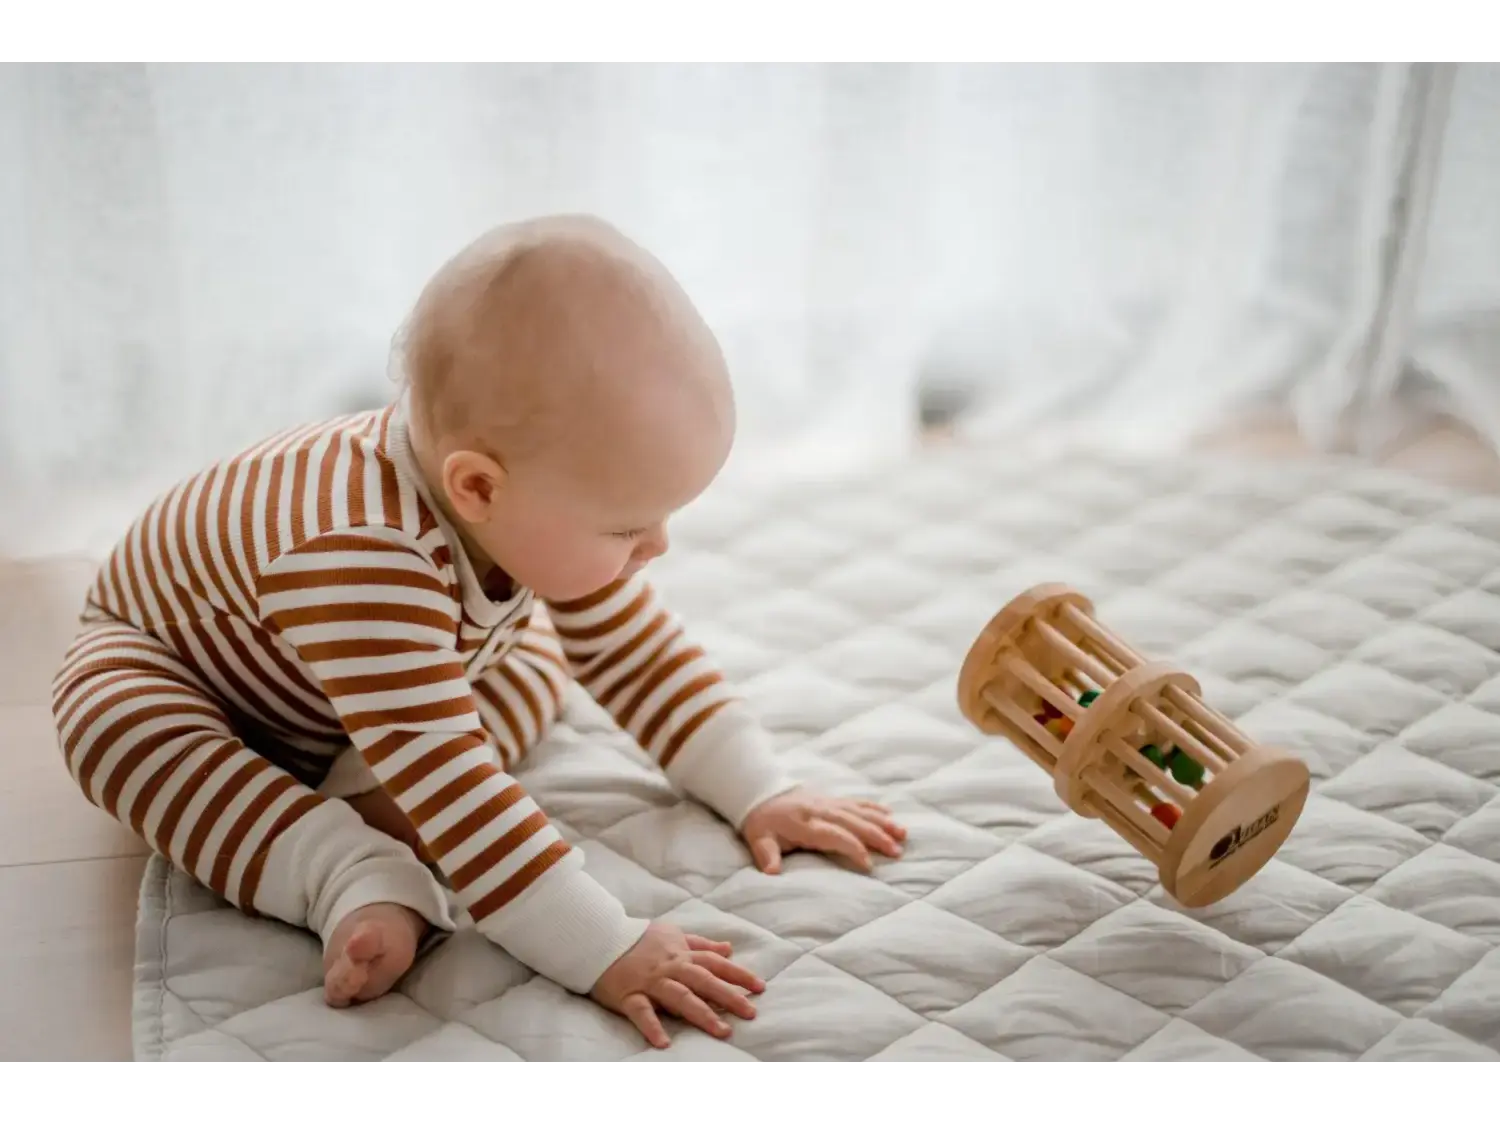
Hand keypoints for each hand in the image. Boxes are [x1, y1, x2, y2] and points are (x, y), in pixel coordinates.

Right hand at [591, 921, 764, 1048]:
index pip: (715, 963)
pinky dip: (652, 1027)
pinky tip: (664, 1043)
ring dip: (702, 1014)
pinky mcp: (628, 995)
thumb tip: (728, 947)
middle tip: (750, 1012)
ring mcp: (650, 982)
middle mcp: (670, 967)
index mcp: (681, 953)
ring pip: (680, 997)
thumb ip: (701, 943)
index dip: (738, 974)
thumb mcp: (673, 934)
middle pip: (704, 980)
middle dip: (729, 996)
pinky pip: (641, 1012)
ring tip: (723, 1031)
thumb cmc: (639, 939)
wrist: (600, 938)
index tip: (759, 987)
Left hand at [740, 787, 906, 873]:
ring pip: (860, 811)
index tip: (869, 865)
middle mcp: (821, 810)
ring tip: (903, 833)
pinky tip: (890, 813)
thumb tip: (771, 872)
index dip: (852, 848)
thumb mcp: (758, 839)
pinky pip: (857, 801)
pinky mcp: (832, 798)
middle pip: (854, 823)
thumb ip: (767, 855)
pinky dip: (874, 807)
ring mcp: (829, 802)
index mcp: (805, 823)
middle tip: (897, 852)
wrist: (760, 791)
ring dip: (882, 822)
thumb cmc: (762, 822)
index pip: (834, 835)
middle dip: (877, 837)